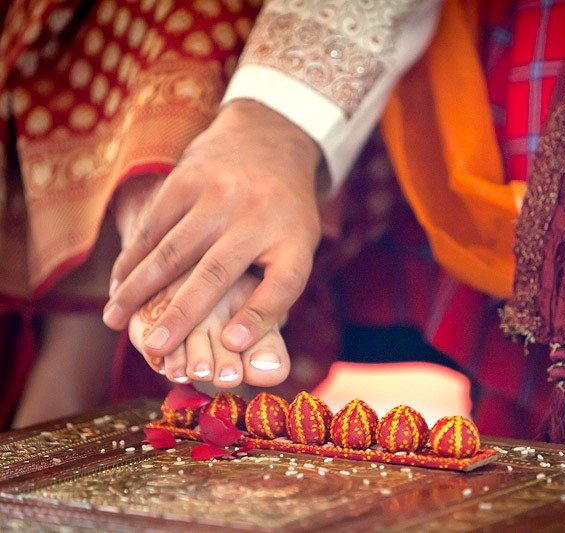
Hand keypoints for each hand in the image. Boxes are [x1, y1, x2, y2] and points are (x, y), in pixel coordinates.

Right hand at [103, 100, 321, 359]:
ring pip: (173, 252)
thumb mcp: (297, 245)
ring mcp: (219, 195)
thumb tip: (237, 342)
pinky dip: (132, 258)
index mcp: (292, 238)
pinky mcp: (186, 180)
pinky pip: (154, 226)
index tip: (233, 344)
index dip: (259, 316)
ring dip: (140, 289)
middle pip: (215, 274)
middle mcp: (256, 216)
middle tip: (156, 346)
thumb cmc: (282, 213)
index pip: (282, 284)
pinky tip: (117, 283)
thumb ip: (277, 289)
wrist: (267, 140)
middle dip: (183, 313)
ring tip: (114, 319)